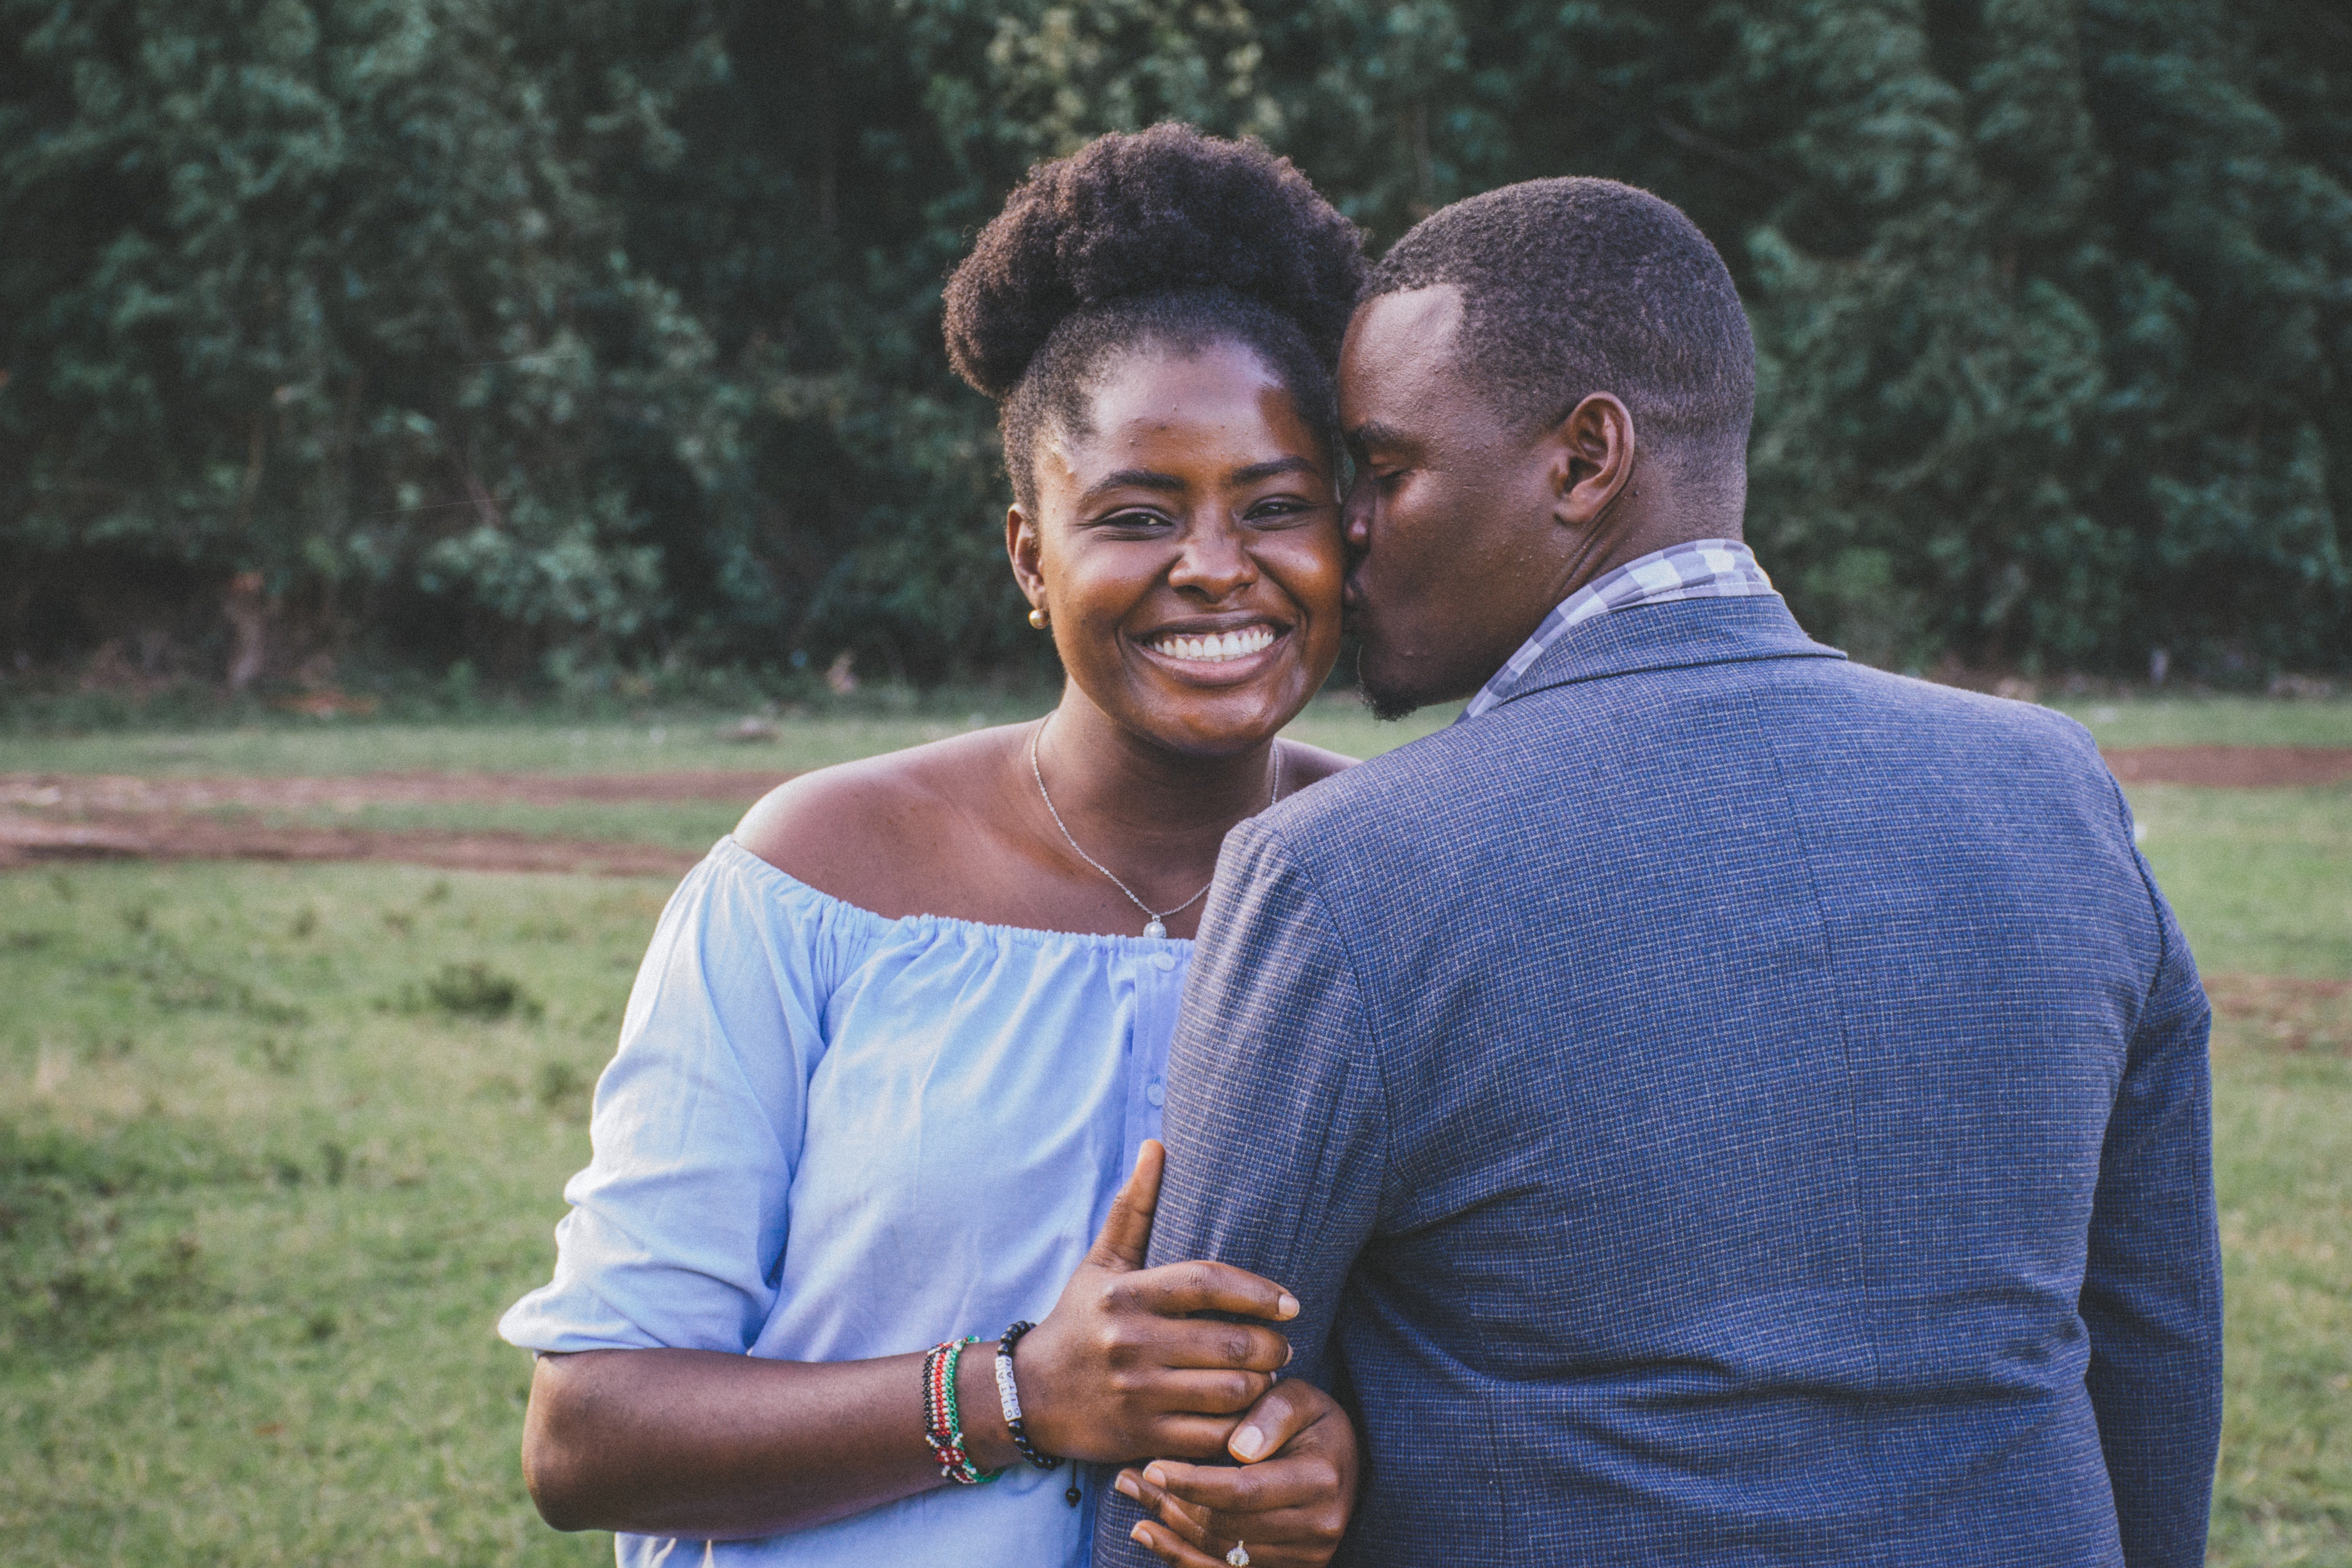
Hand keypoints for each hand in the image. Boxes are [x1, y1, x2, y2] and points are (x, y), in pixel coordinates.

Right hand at [1000, 1141, 1300, 1465]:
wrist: (1028, 1394)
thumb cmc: (1078, 1320)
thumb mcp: (1101, 1262)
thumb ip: (1135, 1207)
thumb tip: (1156, 1145)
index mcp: (1126, 1294)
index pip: (1207, 1282)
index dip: (1258, 1292)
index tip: (1290, 1303)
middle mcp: (1131, 1342)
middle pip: (1230, 1343)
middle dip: (1272, 1346)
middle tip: (1283, 1345)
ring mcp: (1137, 1393)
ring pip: (1229, 1392)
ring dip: (1262, 1386)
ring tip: (1267, 1376)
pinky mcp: (1142, 1436)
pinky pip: (1212, 1436)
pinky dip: (1240, 1427)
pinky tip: (1247, 1415)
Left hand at [1117, 1378, 1357, 1567]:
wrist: (1342, 1462)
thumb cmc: (1314, 1423)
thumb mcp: (1302, 1399)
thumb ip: (1273, 1412)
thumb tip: (1238, 1448)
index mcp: (1321, 1481)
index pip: (1244, 1490)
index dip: (1194, 1482)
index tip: (1152, 1466)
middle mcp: (1319, 1528)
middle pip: (1227, 1525)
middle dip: (1173, 1502)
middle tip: (1131, 1477)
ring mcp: (1306, 1557)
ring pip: (1221, 1551)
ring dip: (1171, 1526)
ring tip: (1133, 1493)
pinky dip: (1182, 1557)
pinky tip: (1149, 1534)